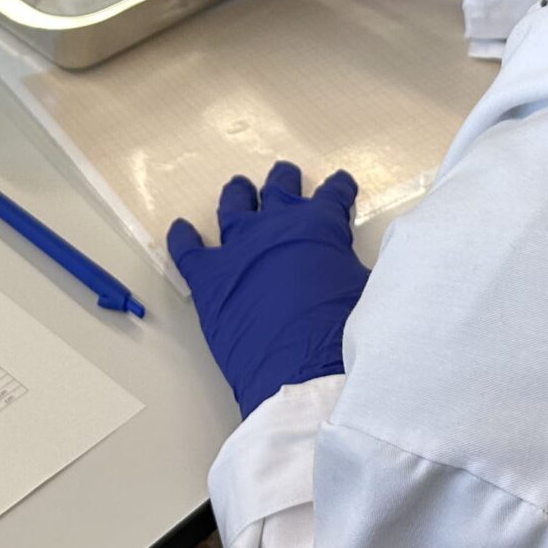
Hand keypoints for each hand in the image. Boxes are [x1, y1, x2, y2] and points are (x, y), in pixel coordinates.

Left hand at [168, 162, 367, 418]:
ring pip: (234, 206)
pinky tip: (181, 230)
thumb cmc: (342, 332)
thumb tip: (350, 263)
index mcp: (320, 224)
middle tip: (286, 175)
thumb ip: (351, 264)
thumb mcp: (366, 287)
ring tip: (238, 188)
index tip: (341, 184)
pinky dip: (183, 238)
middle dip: (285, 180)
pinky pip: (188, 249)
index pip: (333, 194)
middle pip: (279, 188)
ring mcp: (239, 247)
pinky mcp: (209, 276)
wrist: (302, 371)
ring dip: (238, 195)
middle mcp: (277, 225)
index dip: (339, 188)